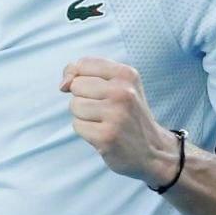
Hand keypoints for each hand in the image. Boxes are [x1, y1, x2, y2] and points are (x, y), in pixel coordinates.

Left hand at [59, 57, 178, 186]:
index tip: (94, 90)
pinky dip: (86, 131)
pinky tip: (103, 134)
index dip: (80, 77)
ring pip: (75, 106)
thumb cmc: (128, 114)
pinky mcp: (106, 136)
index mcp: (126, 75)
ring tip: (104, 122)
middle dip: (83, 98)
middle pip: (76, 86)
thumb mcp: (118, 85)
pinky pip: (77, 125)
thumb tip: (63, 84)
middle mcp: (123, 92)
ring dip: (84, 116)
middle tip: (104, 110)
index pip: (83, 64)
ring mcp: (116, 115)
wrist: (152, 150)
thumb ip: (86, 74)